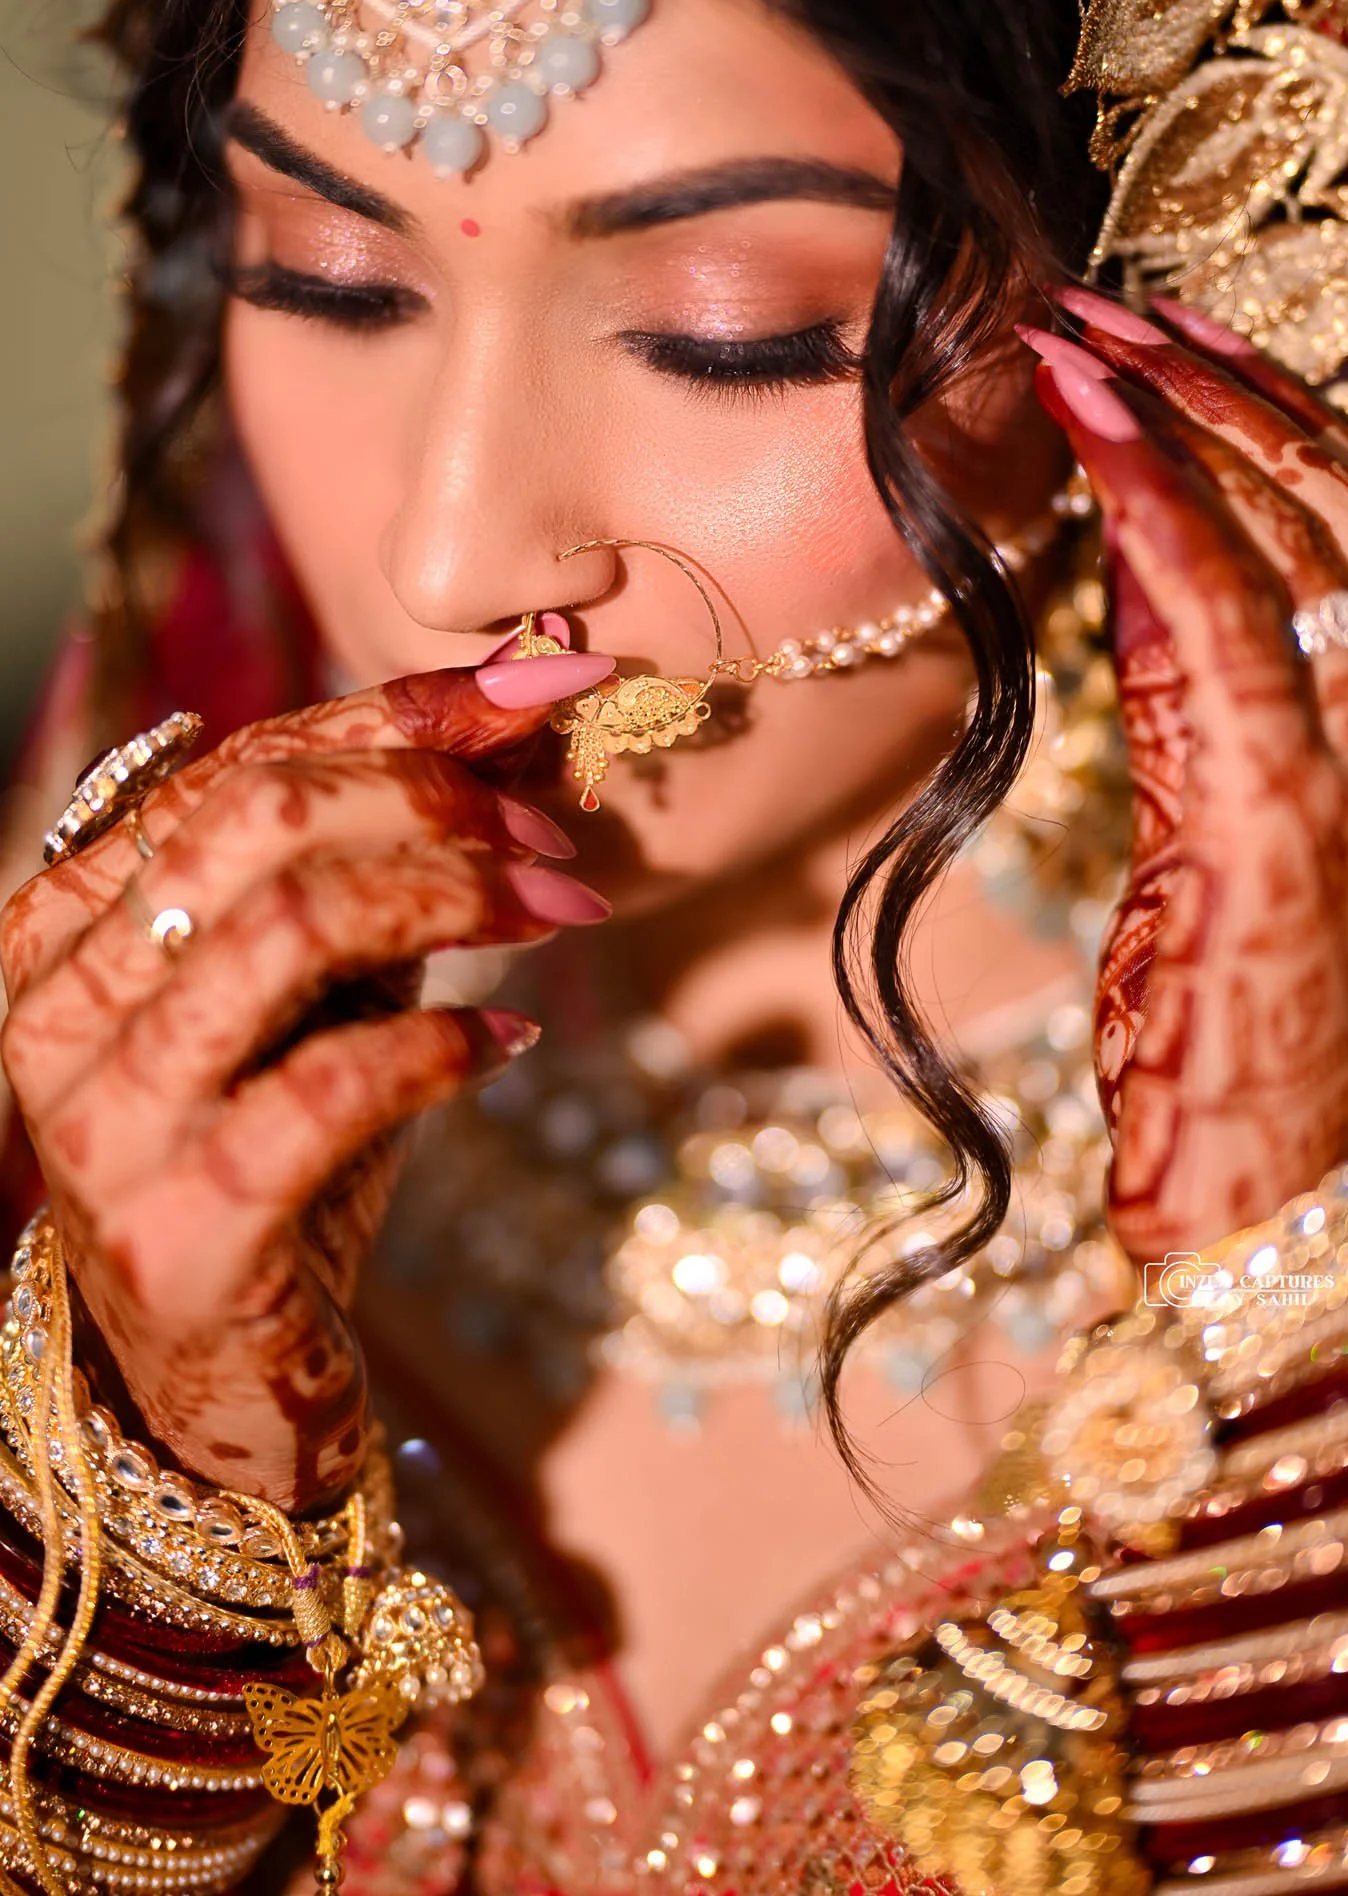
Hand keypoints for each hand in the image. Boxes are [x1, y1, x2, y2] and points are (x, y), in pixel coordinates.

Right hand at [0, 648, 612, 1509]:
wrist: (212, 1392)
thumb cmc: (271, 1164)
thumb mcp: (312, 998)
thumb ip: (375, 868)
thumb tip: (520, 723)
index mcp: (64, 924)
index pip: (240, 764)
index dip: (405, 709)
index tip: (552, 685)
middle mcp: (56, 1006)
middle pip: (259, 818)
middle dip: (437, 800)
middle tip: (557, 839)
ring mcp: (103, 1123)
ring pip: (290, 926)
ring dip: (458, 898)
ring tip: (560, 915)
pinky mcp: (179, 1230)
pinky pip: (330, 1086)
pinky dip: (445, 1046)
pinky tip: (512, 1047)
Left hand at [1019, 291, 1347, 1259]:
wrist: (1283, 1198)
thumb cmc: (1256, 1048)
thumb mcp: (1241, 854)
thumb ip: (1221, 718)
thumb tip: (1150, 588)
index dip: (1282, 423)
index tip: (1190, 348)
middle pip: (1341, 504)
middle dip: (1225, 388)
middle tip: (1117, 306)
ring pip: (1286, 528)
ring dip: (1177, 412)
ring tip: (1082, 332)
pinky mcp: (1287, 802)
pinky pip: (1218, 606)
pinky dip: (1151, 492)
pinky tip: (1087, 413)